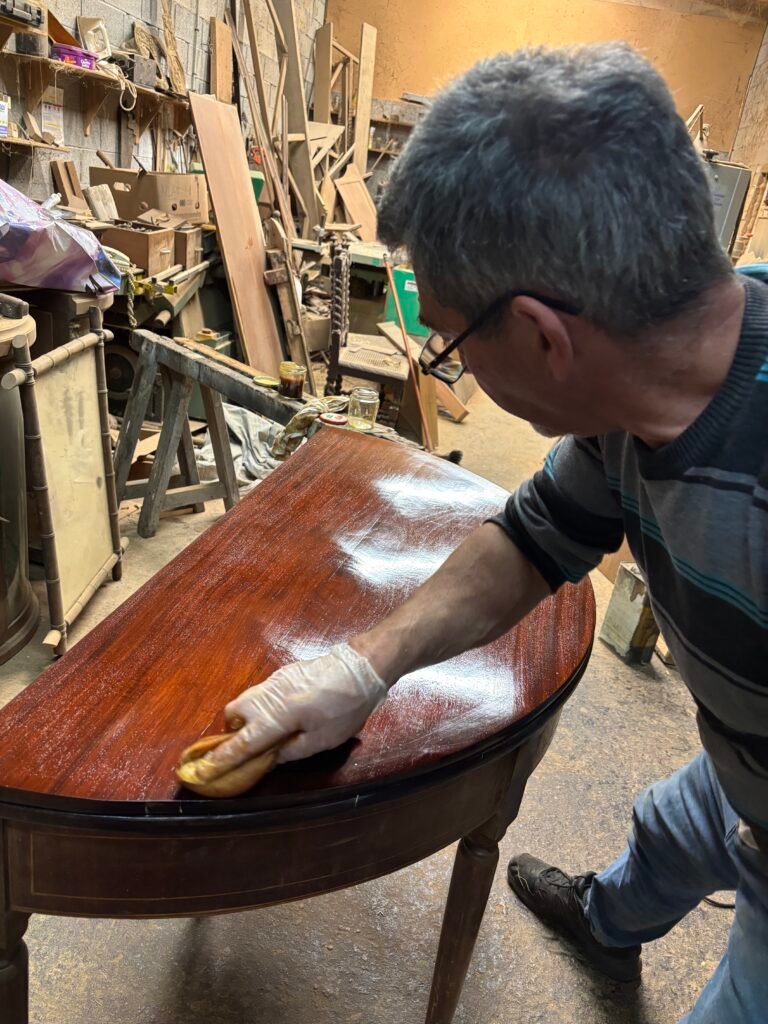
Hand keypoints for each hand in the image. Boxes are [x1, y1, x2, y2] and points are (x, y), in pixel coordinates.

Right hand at [195, 643, 387, 781]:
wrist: (362, 666)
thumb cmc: (345, 707)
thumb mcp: (322, 740)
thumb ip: (291, 751)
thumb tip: (269, 758)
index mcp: (276, 717)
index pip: (240, 743)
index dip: (220, 760)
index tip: (199, 771)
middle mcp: (267, 696)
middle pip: (232, 714)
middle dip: (230, 733)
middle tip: (246, 749)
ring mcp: (274, 681)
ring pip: (245, 701)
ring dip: (245, 719)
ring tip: (265, 735)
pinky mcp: (284, 674)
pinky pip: (260, 694)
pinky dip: (259, 708)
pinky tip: (281, 718)